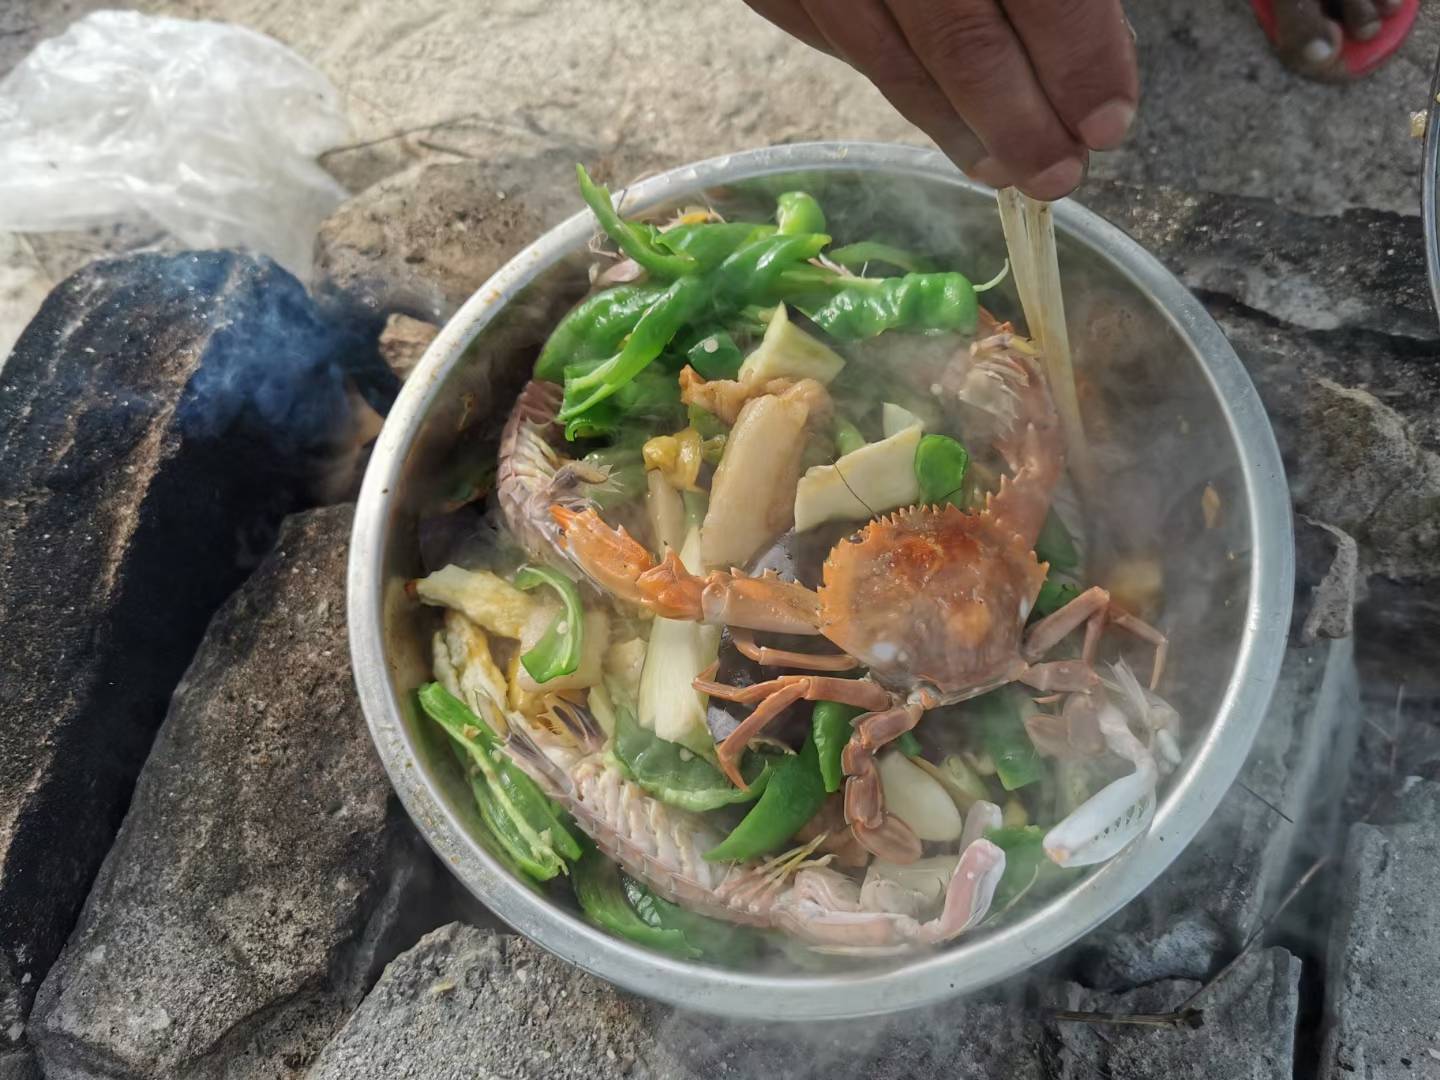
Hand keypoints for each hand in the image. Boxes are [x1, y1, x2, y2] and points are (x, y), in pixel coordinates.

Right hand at [744, 0, 1137, 199]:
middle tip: (1058, 174)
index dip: (1078, 57)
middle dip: (1018, 120)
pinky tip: (944, 123)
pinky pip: (834, 40)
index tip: (1109, 120)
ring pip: (890, 56)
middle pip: (960, 35)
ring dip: (956, 127)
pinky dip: (896, 87)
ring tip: (1005, 170)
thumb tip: (1093, 49)